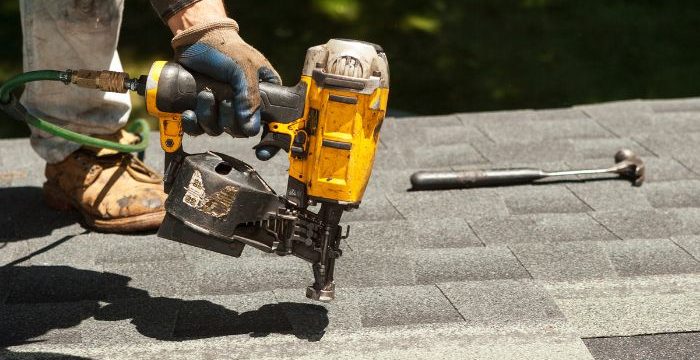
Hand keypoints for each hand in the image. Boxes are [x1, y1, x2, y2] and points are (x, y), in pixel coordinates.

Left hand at [171, 19, 280, 137]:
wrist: (195, 38)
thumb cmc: (225, 47)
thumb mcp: (243, 68)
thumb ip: (249, 96)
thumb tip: (251, 128)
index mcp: (264, 94)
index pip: (274, 123)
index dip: (271, 141)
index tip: (262, 150)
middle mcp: (245, 104)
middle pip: (241, 130)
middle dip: (228, 120)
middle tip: (223, 101)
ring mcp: (223, 107)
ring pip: (219, 130)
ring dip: (209, 118)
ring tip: (205, 96)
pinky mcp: (203, 108)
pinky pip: (200, 128)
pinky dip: (194, 124)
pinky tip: (190, 113)